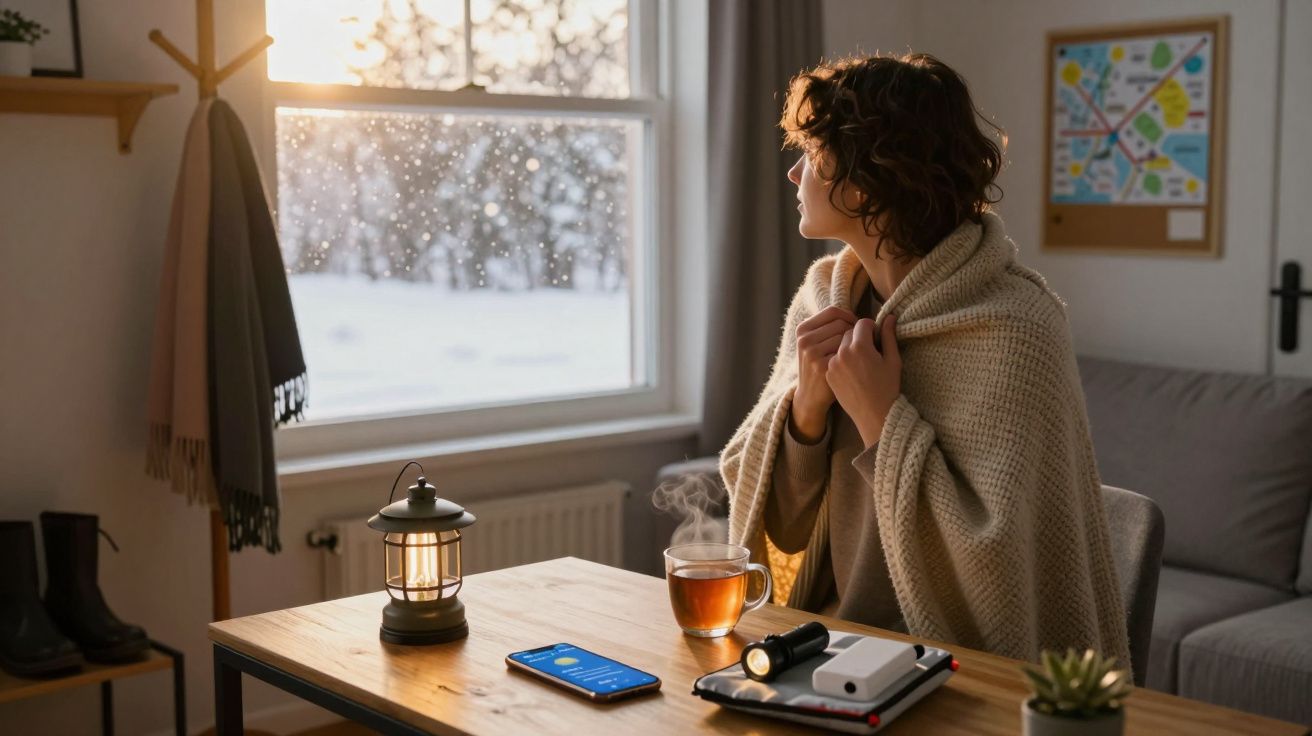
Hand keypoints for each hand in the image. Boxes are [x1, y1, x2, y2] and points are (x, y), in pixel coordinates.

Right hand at [792, 305, 857, 440]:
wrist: (810, 396)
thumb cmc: (818, 365)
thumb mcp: (812, 344)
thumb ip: (824, 326)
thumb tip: (848, 312)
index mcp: (802, 329)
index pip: (832, 311)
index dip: (849, 316)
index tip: (856, 327)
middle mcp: (805, 340)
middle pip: (841, 323)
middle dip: (854, 332)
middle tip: (858, 343)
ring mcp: (812, 354)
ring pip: (846, 337)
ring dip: (855, 344)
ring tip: (854, 355)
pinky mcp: (823, 367)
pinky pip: (848, 352)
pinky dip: (853, 357)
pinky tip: (851, 366)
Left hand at [826, 313, 901, 448]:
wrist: (874, 415)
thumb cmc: (888, 387)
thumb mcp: (893, 360)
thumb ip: (889, 336)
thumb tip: (890, 316)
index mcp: (859, 347)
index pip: (862, 323)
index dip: (872, 328)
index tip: (877, 338)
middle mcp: (842, 353)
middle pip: (849, 332)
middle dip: (859, 337)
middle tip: (870, 350)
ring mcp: (833, 364)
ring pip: (840, 345)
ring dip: (849, 347)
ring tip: (861, 362)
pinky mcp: (828, 374)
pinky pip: (834, 358)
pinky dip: (842, 359)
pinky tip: (853, 372)